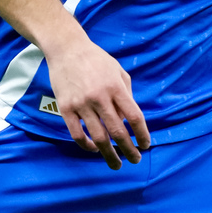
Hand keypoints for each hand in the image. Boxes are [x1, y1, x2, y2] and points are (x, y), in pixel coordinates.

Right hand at [47, 36, 150, 170]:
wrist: (67, 49)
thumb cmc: (96, 59)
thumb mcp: (118, 70)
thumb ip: (126, 93)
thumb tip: (130, 118)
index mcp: (115, 87)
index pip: (134, 116)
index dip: (142, 134)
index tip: (145, 145)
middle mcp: (99, 97)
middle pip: (117, 131)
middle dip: (129, 149)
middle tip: (135, 160)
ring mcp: (81, 104)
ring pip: (98, 138)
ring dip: (109, 154)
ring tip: (116, 163)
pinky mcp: (66, 108)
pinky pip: (77, 134)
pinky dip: (87, 146)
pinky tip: (94, 149)